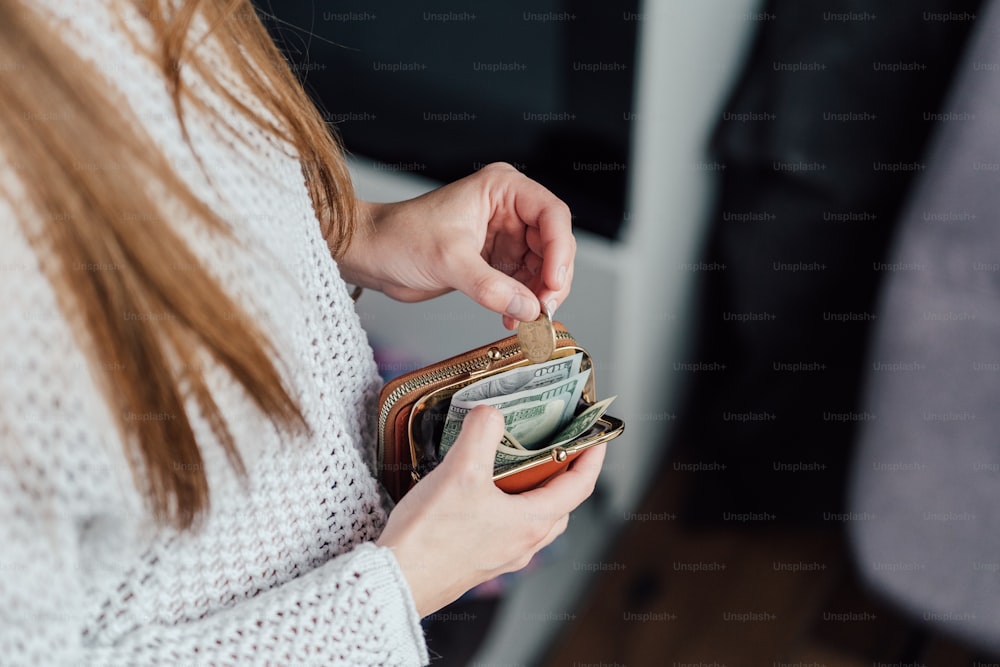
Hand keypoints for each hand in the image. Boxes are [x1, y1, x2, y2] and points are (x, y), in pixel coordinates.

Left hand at [337, 162, 574, 327]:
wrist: (370, 255)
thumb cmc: (398, 236)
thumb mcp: (448, 260)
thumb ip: (491, 286)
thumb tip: (529, 309)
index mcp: (502, 189)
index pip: (552, 215)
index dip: (559, 251)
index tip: (553, 284)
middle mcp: (508, 209)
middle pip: (552, 244)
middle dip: (551, 279)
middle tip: (543, 309)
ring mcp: (503, 236)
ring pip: (541, 267)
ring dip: (538, 296)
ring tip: (527, 319)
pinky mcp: (493, 261)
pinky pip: (522, 283)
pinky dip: (522, 303)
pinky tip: (513, 318)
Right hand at [375, 406, 604, 617]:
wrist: (396, 581)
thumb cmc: (431, 538)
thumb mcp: (461, 470)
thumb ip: (482, 431)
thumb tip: (491, 412)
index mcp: (531, 521)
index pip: (579, 486)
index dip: (591, 458)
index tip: (596, 437)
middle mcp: (523, 543)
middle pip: (560, 503)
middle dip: (562, 472)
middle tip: (554, 445)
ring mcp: (502, 555)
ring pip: (533, 518)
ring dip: (534, 491)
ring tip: (514, 465)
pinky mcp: (479, 560)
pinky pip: (506, 529)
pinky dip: (506, 506)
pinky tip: (479, 493)